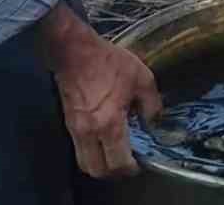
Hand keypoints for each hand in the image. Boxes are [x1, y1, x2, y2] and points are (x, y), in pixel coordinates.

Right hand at [39, 3, 161, 178]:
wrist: (75, 51)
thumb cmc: (108, 62)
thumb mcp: (142, 78)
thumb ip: (151, 104)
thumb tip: (154, 120)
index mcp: (109, 124)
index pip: (118, 163)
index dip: (131, 168)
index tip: (140, 163)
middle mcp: (89, 132)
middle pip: (98, 170)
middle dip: (114, 172)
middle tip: (128, 162)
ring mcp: (75, 129)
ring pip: (85, 162)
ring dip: (101, 164)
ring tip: (116, 153)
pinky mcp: (69, 123)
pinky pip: (79, 148)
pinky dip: (92, 150)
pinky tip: (105, 137)